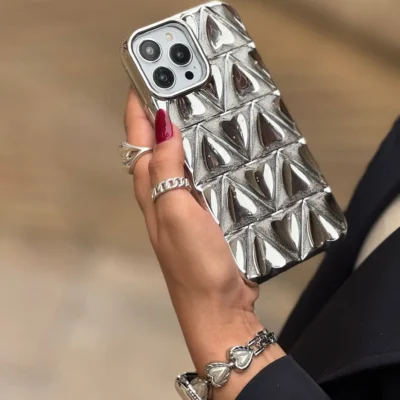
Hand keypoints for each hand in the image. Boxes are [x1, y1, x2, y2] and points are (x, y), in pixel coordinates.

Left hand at [125, 90, 284, 397]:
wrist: (218, 304)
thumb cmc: (195, 265)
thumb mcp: (176, 213)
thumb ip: (166, 171)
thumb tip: (162, 127)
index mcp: (150, 190)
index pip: (138, 139)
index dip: (139, 107)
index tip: (145, 76)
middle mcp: (163, 193)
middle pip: (157, 144)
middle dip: (163, 112)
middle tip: (178, 84)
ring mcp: (185, 202)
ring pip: (181, 157)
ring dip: (187, 131)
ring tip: (200, 106)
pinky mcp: (206, 211)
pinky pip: (202, 174)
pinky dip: (208, 155)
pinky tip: (221, 147)